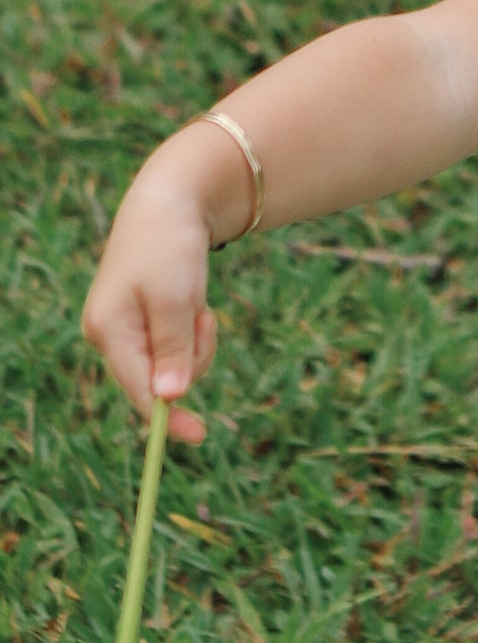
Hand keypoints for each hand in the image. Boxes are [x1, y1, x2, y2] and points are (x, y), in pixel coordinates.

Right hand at [81, 173, 220, 445]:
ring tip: (198, 306)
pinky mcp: (146, 326)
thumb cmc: (169, 248)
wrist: (170, 205)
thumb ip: (172, 349)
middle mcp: (112, 336)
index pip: (139, 390)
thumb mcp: (175, 300)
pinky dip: (195, 332)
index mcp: (109, 331)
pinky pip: (180, 349)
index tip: (199, 436)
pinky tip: (194, 305)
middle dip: (193, 357)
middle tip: (204, 319)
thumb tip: (170, 398)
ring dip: (198, 343)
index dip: (169, 418)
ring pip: (176, 367)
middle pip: (161, 381)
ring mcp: (128, 332)